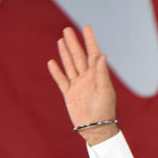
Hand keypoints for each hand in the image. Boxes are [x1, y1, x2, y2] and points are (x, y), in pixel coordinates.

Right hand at [47, 26, 117, 145]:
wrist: (96, 129)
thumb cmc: (104, 112)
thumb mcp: (105, 91)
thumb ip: (102, 73)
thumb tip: (102, 55)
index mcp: (97, 76)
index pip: (93, 54)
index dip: (90, 41)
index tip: (86, 27)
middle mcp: (87, 79)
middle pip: (78, 57)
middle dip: (74, 43)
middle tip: (68, 29)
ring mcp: (78, 86)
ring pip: (70, 65)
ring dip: (65, 53)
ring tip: (61, 40)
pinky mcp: (69, 95)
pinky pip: (61, 80)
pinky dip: (56, 72)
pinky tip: (52, 62)